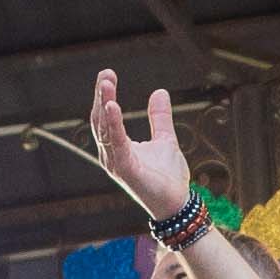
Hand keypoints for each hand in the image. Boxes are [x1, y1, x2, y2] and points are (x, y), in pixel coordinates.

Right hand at [93, 70, 198, 219]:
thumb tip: (159, 91)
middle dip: (101, 96)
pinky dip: (113, 125)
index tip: (107, 74)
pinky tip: (112, 107)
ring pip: (105, 130)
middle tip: (105, 74)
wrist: (178, 204)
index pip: (105, 117)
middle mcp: (111, 155)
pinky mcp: (126, 170)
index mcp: (118, 147)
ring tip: (106, 85)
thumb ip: (160, 117)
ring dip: (104, 106)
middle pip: (100, 121)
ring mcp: (117, 163)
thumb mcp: (166, 139)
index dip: (105, 96)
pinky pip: (117, 144)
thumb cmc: (168, 177)